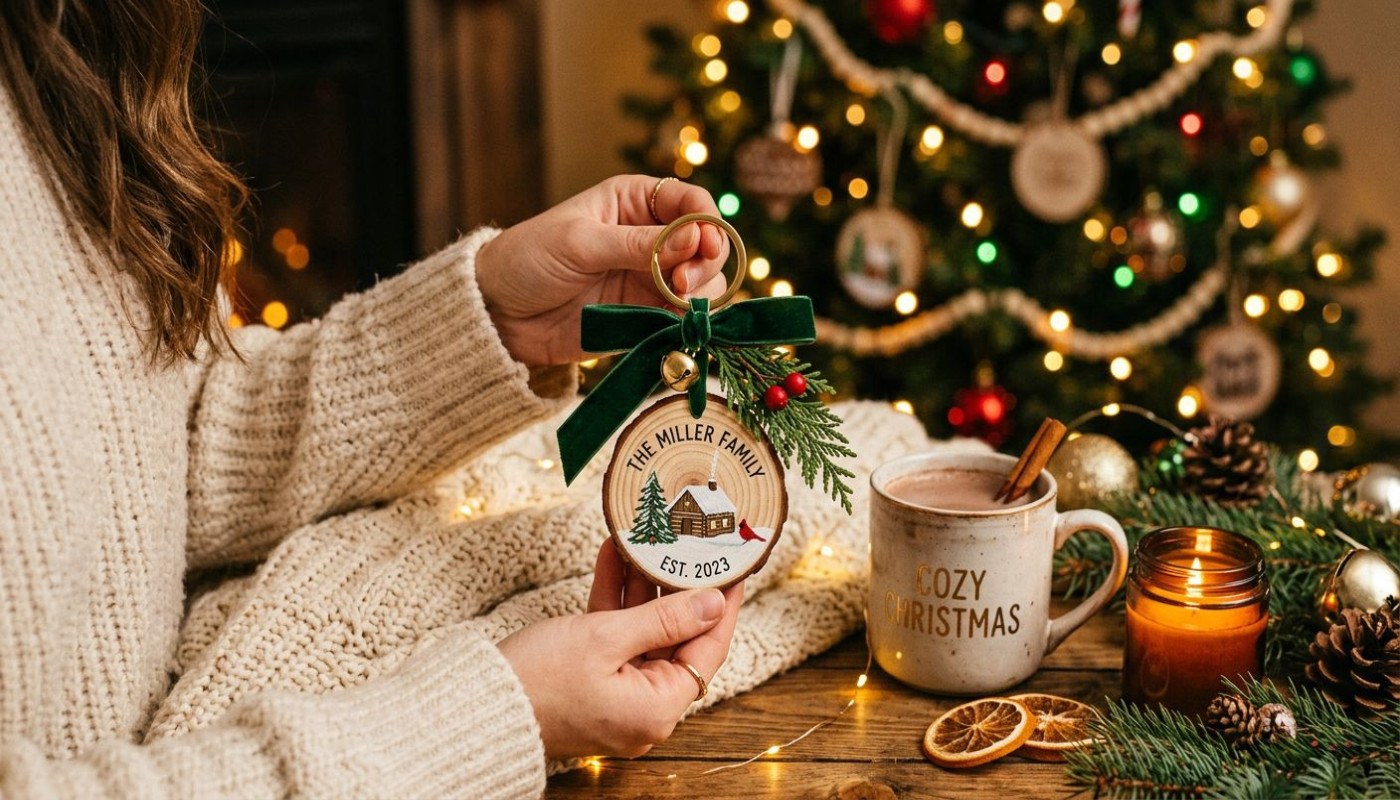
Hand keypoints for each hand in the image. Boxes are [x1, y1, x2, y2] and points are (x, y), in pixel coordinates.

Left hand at [476, 175, 731, 365]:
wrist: (496, 313)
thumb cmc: (527, 260)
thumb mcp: (580, 243)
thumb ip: (639, 244)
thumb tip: (696, 238)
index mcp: (634, 201)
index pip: (692, 202)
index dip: (707, 222)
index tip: (703, 246)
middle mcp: (650, 236)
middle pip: (707, 245)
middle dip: (705, 263)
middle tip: (682, 285)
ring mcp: (650, 278)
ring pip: (702, 284)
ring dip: (700, 295)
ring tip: (675, 304)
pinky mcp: (644, 315)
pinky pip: (682, 317)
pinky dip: (688, 322)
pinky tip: (676, 325)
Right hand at [498, 540, 743, 758]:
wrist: (476, 705)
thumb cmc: (538, 680)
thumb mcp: (605, 638)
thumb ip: (663, 619)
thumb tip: (713, 603)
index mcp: (657, 709)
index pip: (707, 650)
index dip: (721, 606)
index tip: (733, 569)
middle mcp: (643, 708)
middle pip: (675, 638)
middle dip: (676, 587)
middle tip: (691, 546)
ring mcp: (617, 696)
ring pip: (642, 632)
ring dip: (641, 586)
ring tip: (649, 540)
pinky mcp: (593, 683)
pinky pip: (614, 638)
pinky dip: (613, 601)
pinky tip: (612, 557)